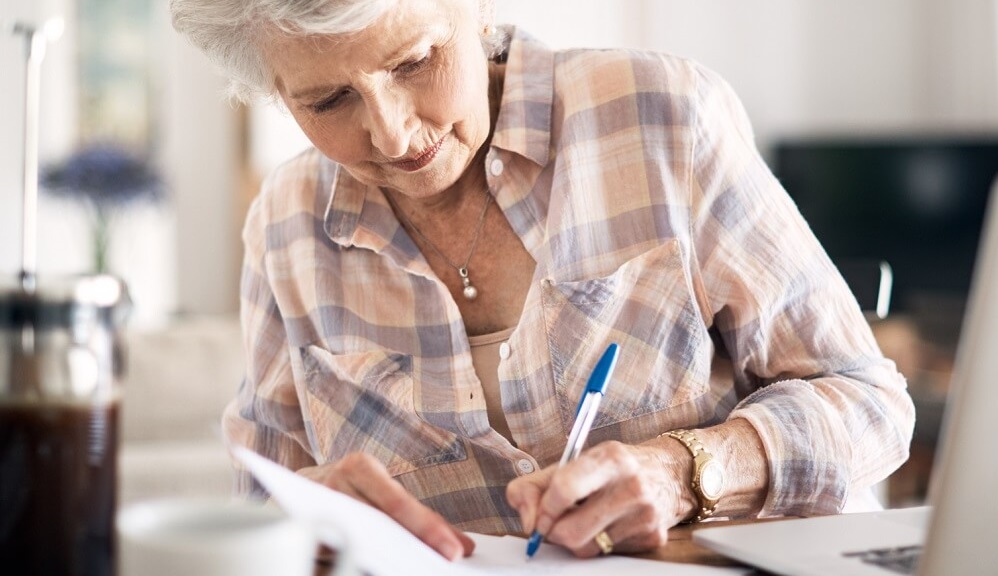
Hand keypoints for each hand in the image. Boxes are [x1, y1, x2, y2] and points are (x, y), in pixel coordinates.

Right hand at [297, 452, 474, 560]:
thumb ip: (420, 517)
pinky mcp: (302, 535)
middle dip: (415, 547)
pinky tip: (385, 569)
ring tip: (417, 567)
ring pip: (356, 544)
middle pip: (380, 525)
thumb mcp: (384, 490)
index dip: (428, 529)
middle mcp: (332, 484)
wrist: (300, 486)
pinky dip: (362, 565)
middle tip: (444, 563)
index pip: (398, 503)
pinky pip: (336, 557)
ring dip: (388, 561)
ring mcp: (313, 512)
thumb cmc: (355, 489)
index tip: (454, 551)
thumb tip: (462, 546)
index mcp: (357, 467)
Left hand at [506, 440, 695, 556]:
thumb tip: (527, 521)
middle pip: (571, 532)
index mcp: (610, 458)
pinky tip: (609, 524)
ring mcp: (646, 515)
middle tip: (557, 521)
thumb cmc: (611, 469)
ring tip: (587, 518)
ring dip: (577, 539)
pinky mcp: (653, 539)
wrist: (668, 474)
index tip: (540, 513)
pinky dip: (599, 543)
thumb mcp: (574, 463)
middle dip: (554, 532)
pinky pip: (607, 555)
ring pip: (587, 549)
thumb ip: (535, 486)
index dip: (543, 508)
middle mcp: (632, 486)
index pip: (565, 489)